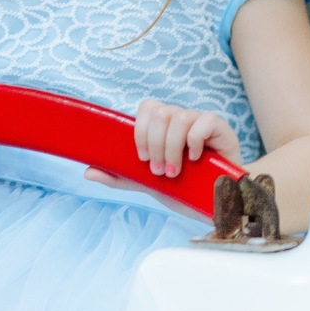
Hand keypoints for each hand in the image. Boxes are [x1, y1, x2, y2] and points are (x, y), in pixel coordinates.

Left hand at [87, 99, 242, 187]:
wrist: (218, 203)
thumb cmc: (186, 190)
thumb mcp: (149, 184)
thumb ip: (123, 176)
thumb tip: (88, 172)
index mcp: (164, 127)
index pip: (147, 107)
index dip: (140, 130)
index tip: (142, 158)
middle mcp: (182, 119)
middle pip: (160, 111)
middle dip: (154, 144)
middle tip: (158, 170)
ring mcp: (201, 122)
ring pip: (178, 117)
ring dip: (171, 148)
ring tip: (174, 171)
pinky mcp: (220, 128)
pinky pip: (202, 121)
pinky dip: (193, 142)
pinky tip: (195, 160)